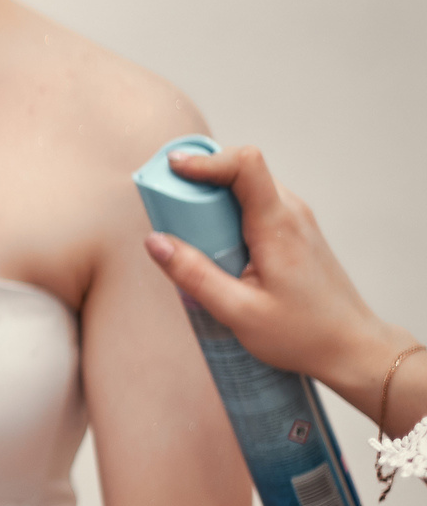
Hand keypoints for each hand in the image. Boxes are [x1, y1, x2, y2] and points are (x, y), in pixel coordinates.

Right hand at [146, 146, 412, 418]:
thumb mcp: (237, 311)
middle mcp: (291, 212)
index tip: (173, 169)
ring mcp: (296, 220)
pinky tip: (216, 244)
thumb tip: (154, 241)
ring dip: (214, 196)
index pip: (245, 165)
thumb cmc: (302, 334)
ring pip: (247, 187)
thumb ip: (194, 275)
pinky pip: (255, 205)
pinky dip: (228, 212)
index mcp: (277, 225)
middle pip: (242, 170)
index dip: (206, 159)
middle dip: (201, 178)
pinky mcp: (294, 231)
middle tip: (169, 206)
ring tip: (188, 228)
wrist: (351, 346)